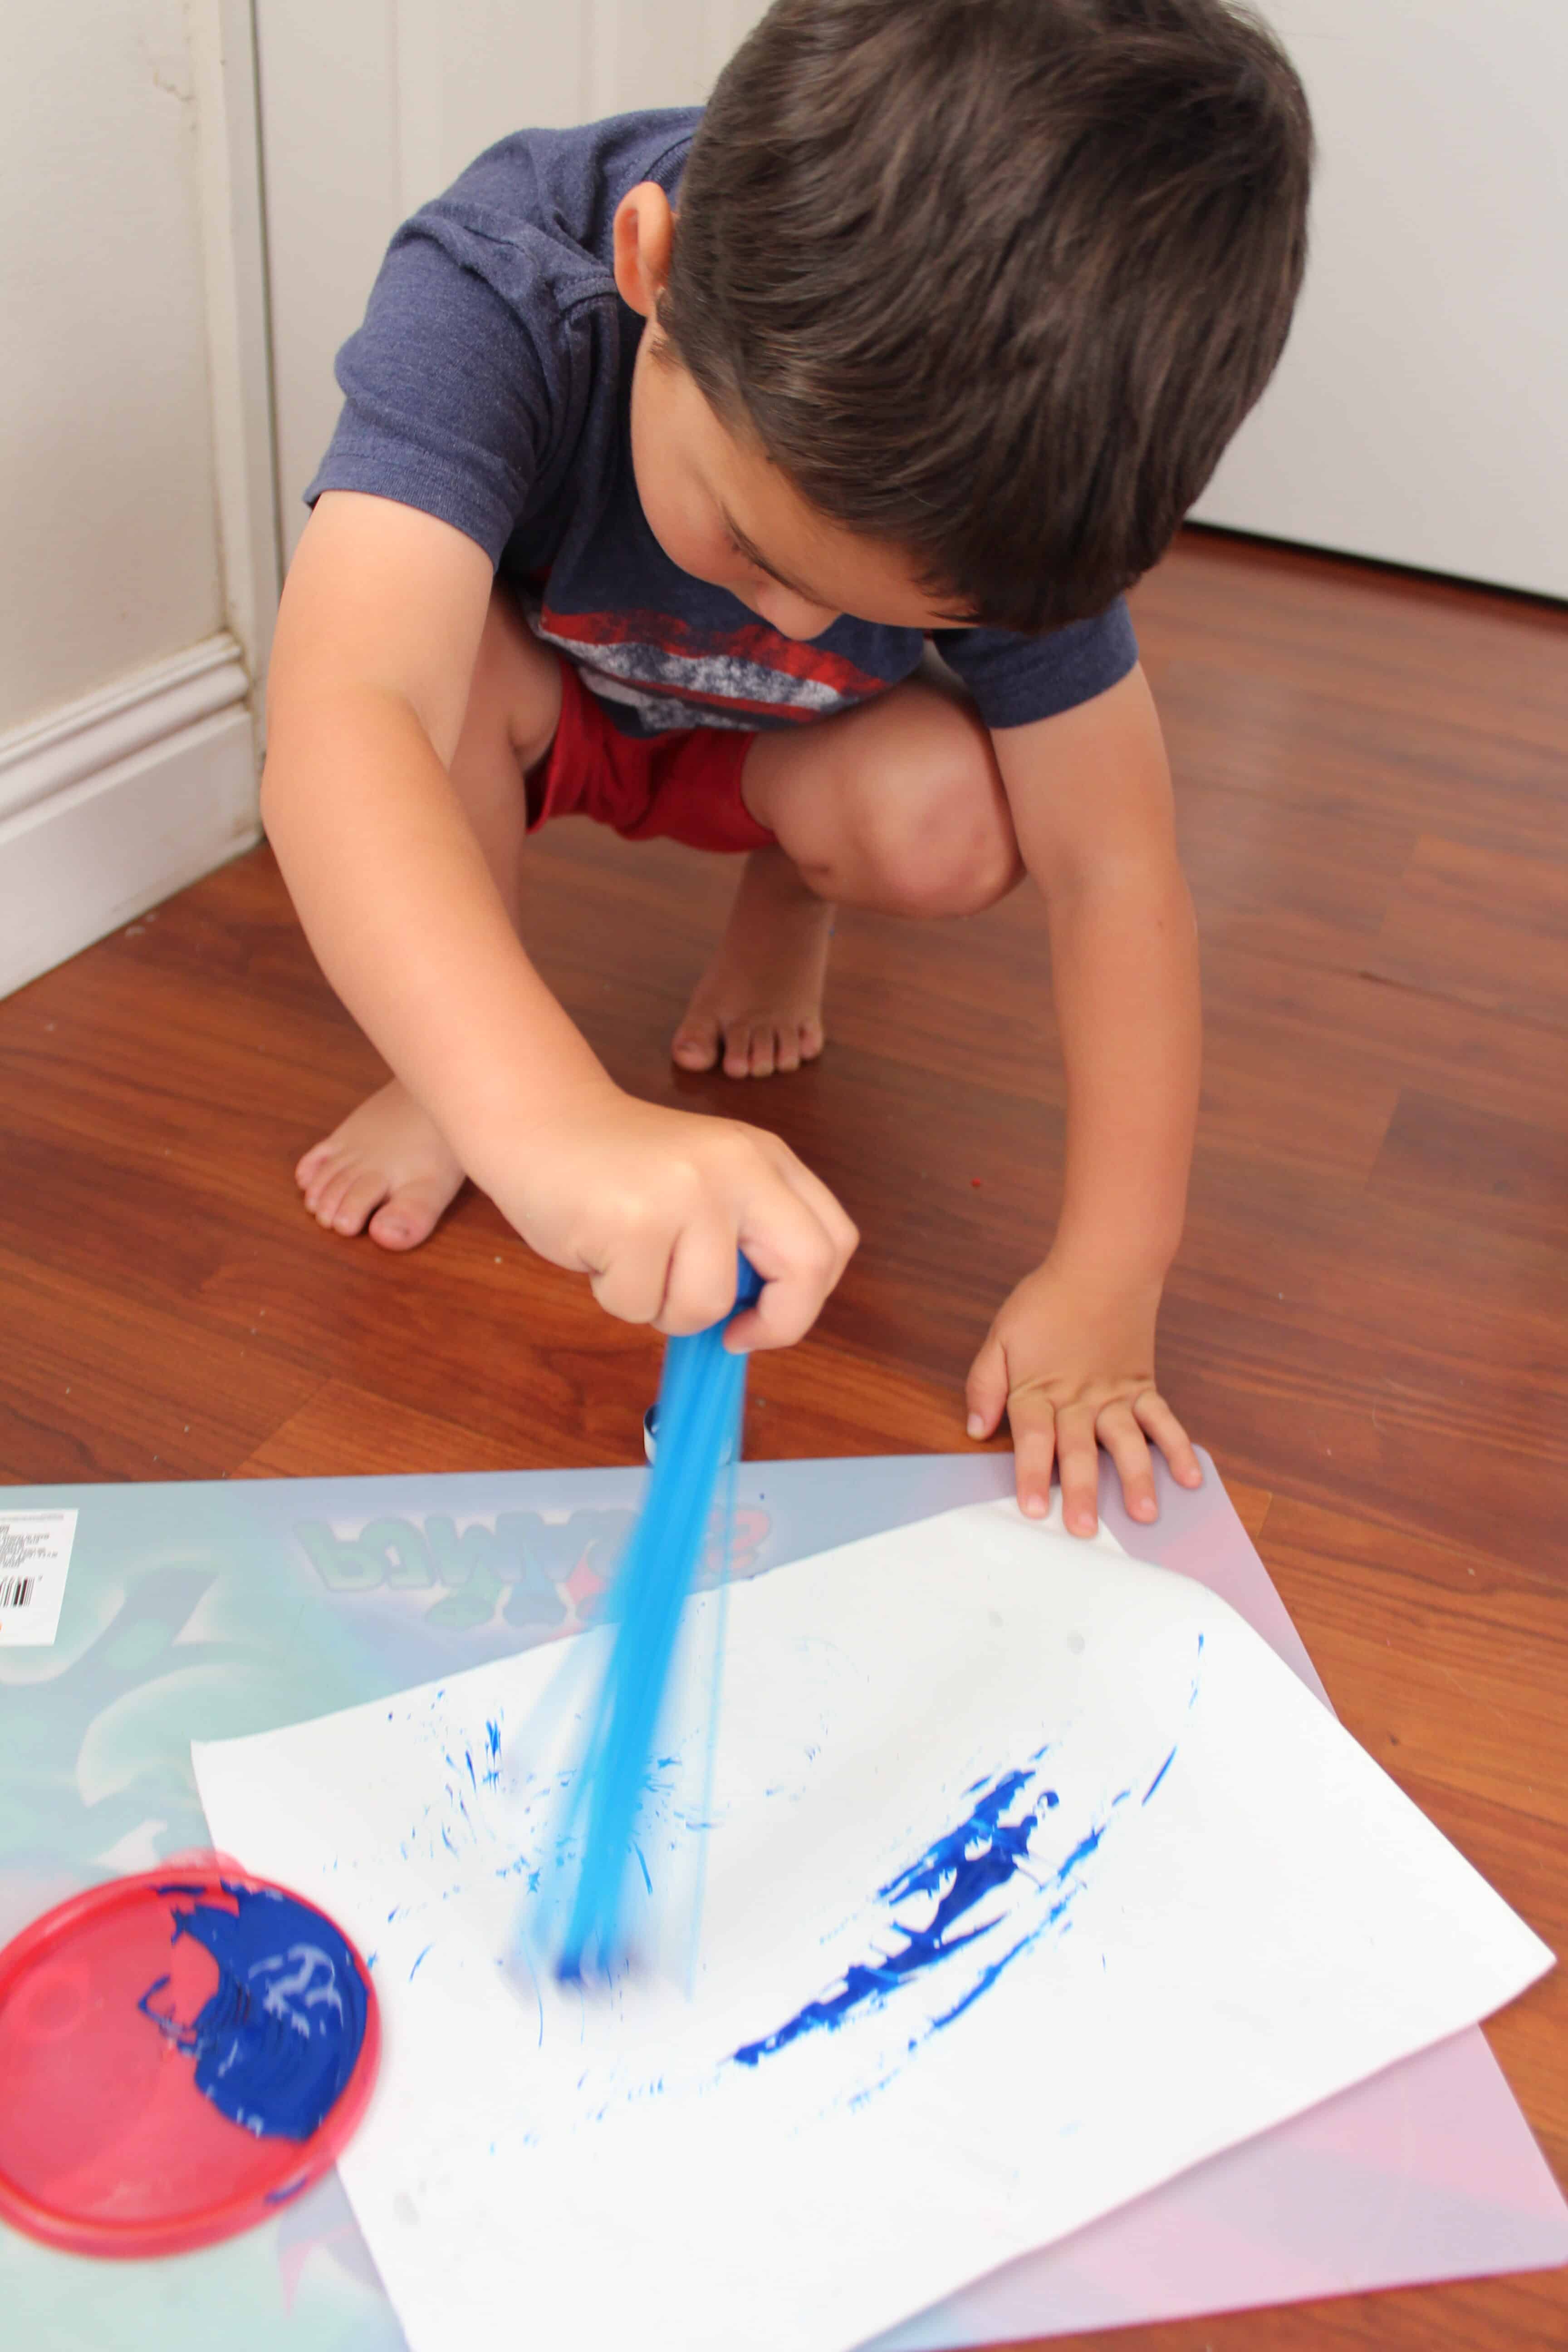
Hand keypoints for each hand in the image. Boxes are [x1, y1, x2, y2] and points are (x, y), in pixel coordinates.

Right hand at [482, 1084, 857, 1349]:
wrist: (538, 1119)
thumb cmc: (618, 1167)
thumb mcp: (704, 1181)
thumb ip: (743, 1234)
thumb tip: (759, 1323)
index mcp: (764, 1157)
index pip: (832, 1240)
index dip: (807, 1298)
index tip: (762, 1318)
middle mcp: (737, 1165)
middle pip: (806, 1267)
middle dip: (777, 1325)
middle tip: (731, 1335)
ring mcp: (687, 1190)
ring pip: (706, 1305)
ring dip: (663, 1308)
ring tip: (631, 1260)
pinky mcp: (632, 1221)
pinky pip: (639, 1305)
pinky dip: (614, 1295)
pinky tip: (598, 1247)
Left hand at [965, 1257, 1200, 1534]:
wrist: (1103, 1266)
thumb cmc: (1046, 1302)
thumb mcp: (1001, 1336)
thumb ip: (985, 1383)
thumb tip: (975, 1428)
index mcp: (1038, 1390)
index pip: (1032, 1438)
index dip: (1031, 1473)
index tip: (1034, 1509)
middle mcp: (1078, 1399)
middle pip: (1078, 1448)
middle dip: (1082, 1491)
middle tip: (1085, 1529)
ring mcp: (1115, 1396)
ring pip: (1126, 1441)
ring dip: (1136, 1478)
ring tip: (1143, 1515)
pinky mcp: (1142, 1388)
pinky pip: (1163, 1421)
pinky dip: (1179, 1448)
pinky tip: (1190, 1478)